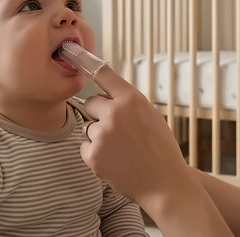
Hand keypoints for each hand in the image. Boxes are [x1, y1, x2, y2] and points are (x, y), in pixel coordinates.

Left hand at [80, 65, 190, 206]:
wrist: (166, 185)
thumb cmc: (161, 151)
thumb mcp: (151, 116)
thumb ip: (128, 103)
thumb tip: (106, 93)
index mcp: (132, 100)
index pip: (104, 74)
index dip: (86, 63)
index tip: (72, 53)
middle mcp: (115, 113)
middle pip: (91, 103)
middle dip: (99, 114)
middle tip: (118, 131)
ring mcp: (102, 134)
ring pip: (89, 127)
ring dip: (100, 137)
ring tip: (122, 151)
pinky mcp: (93, 155)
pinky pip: (85, 146)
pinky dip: (96, 154)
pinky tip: (115, 161)